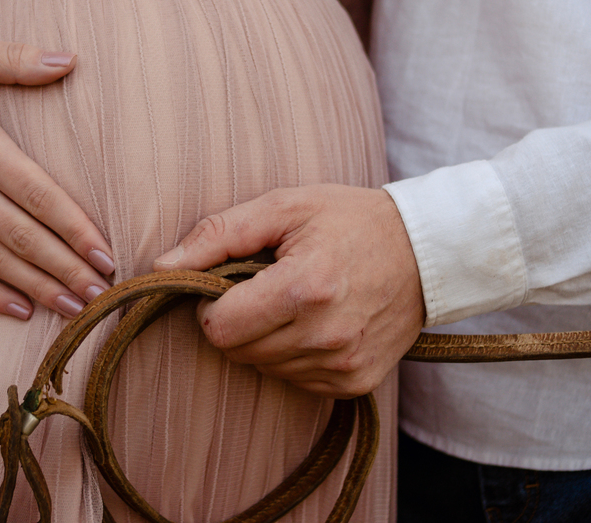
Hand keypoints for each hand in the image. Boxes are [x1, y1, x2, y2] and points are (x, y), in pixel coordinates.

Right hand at [0, 21, 114, 319]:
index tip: (106, 253)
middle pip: (22, 236)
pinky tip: (20, 310)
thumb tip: (72, 58)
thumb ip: (17, 58)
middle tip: (104, 293)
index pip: (37, 194)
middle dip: (67, 269)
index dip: (75, 228)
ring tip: (75, 308)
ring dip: (37, 287)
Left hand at [153, 185, 424, 397]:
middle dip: (238, 320)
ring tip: (296, 300)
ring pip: (265, 368)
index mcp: (305, 288)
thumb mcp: (283, 207)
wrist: (428, 250)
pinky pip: (296, 381)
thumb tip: (162, 267)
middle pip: (238, 352)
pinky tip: (317, 322)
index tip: (231, 282)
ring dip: (266, 339)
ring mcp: (344, 364)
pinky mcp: (357, 383)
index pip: (219, 328)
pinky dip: (294, 354)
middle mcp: (326, 335)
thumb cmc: (350, 220)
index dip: (212, 305)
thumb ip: (217, 235)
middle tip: (266, 286)